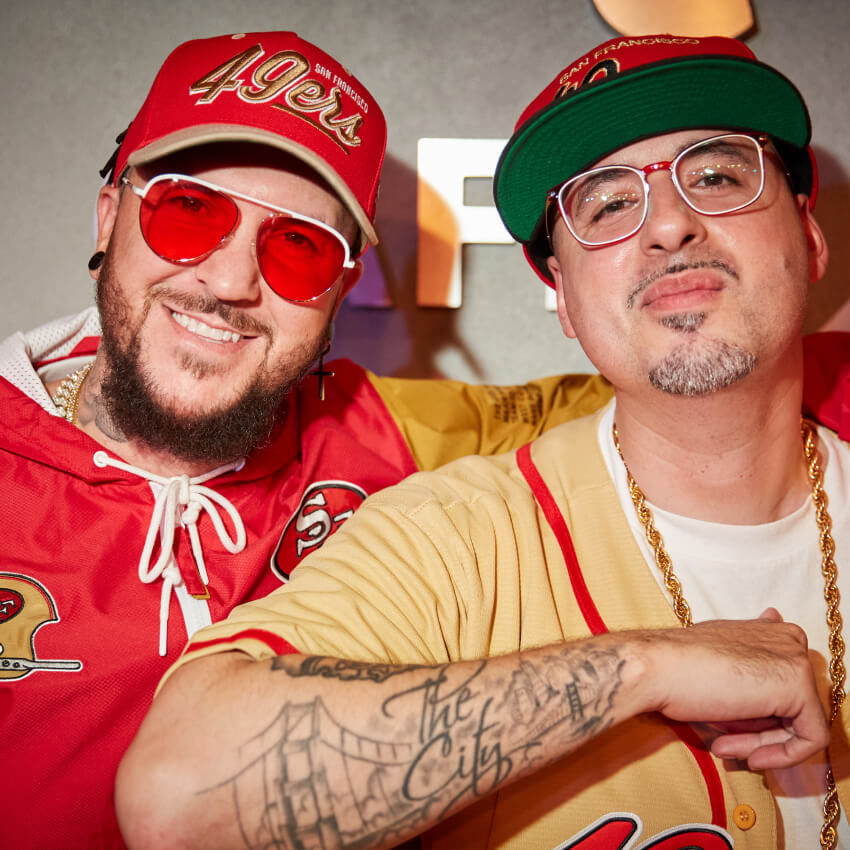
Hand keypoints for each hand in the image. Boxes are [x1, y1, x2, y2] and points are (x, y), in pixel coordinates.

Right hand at [636, 610, 828, 769]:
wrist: (657, 668)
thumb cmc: (678, 667)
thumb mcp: (718, 664)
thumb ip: (749, 667)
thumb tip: (758, 670)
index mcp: (770, 630)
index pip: (781, 686)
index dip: (756, 714)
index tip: (728, 728)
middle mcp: (787, 639)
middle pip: (790, 704)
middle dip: (758, 731)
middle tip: (724, 743)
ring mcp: (796, 660)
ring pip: (798, 722)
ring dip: (760, 744)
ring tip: (726, 748)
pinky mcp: (798, 686)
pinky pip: (810, 737)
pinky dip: (782, 755)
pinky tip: (749, 755)